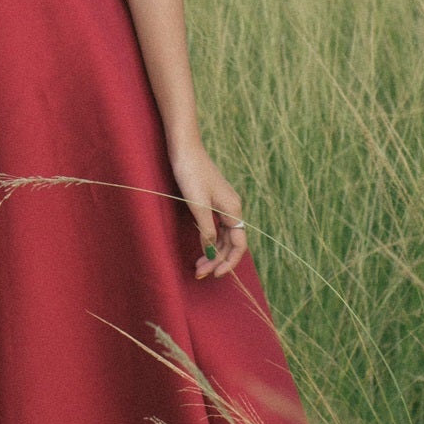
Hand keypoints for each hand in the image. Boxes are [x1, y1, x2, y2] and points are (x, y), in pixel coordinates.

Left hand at [170, 142, 249, 278]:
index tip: (214, 274)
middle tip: (199, 273)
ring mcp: (223, 204)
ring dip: (212, 252)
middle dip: (217, 260)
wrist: (185, 149)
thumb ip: (206, 230)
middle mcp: (232, 208)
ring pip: (223, 236)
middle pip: (231, 242)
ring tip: (198, 265)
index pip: (238, 244)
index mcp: (233, 209)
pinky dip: (209, 239)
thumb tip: (211, 252)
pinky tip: (200, 247)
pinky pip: (216, 227)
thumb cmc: (191, 174)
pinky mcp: (212, 201)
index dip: (228, 262)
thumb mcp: (197, 205)